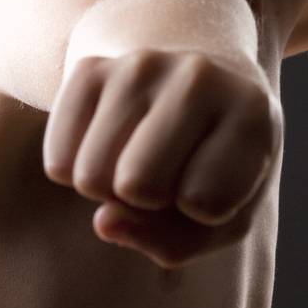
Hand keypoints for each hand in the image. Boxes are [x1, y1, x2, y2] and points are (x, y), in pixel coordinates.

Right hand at [42, 47, 282, 269]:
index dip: (204, 212)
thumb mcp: (226, 216)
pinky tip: (109, 144)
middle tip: (170, 171)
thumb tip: (103, 221)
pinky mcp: (91, 65)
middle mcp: (198, 76)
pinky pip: (56, 161)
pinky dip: (75, 171)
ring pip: (91, 177)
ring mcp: (140, 64)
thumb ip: (175, 243)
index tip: (214, 180)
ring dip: (109, 189)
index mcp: (251, 110)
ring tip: (141, 157)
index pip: (205, 203)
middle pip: (138, 187)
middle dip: (149, 201)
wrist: (201, 82)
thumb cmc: (219, 165)